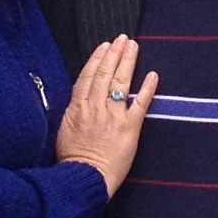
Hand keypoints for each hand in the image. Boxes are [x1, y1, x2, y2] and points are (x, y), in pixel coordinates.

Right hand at [55, 34, 157, 195]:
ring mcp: (113, 116)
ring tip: (133, 46)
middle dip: (114, 54)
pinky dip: (146, 88)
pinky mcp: (129, 128)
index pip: (88, 76)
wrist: (83, 178)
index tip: (104, 46)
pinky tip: (152, 75)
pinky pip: (140, 104)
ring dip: (128, 62)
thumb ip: (74, 111)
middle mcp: (95, 107)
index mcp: (78, 108)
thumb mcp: (64, 130)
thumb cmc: (72, 160)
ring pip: (120, 83)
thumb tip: (80, 98)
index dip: (97, 59)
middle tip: (122, 39)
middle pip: (105, 74)